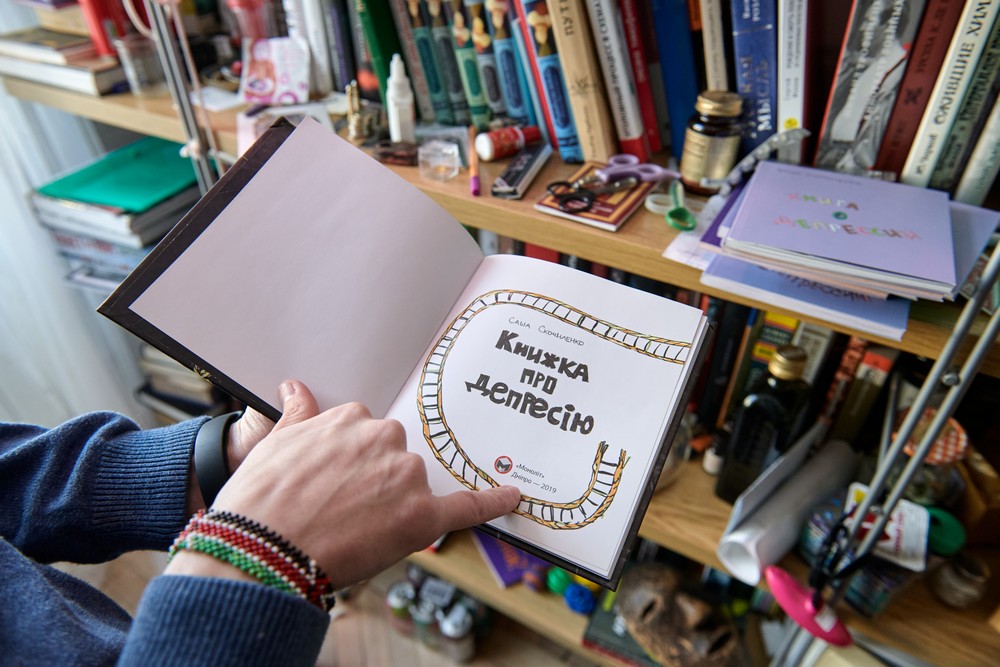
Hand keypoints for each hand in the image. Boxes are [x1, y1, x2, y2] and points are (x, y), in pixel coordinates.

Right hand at [171, 380, 520, 588]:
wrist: (260, 550)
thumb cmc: (260, 502)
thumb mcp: (273, 445)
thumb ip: (297, 414)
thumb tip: (295, 387)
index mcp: (352, 419)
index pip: (367, 435)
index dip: (353, 464)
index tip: (339, 480)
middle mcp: (385, 439)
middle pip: (394, 458)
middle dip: (376, 481)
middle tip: (340, 509)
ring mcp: (405, 476)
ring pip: (414, 486)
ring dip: (395, 503)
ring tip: (351, 529)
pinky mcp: (422, 516)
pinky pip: (467, 506)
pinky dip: (492, 502)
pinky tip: (512, 497)